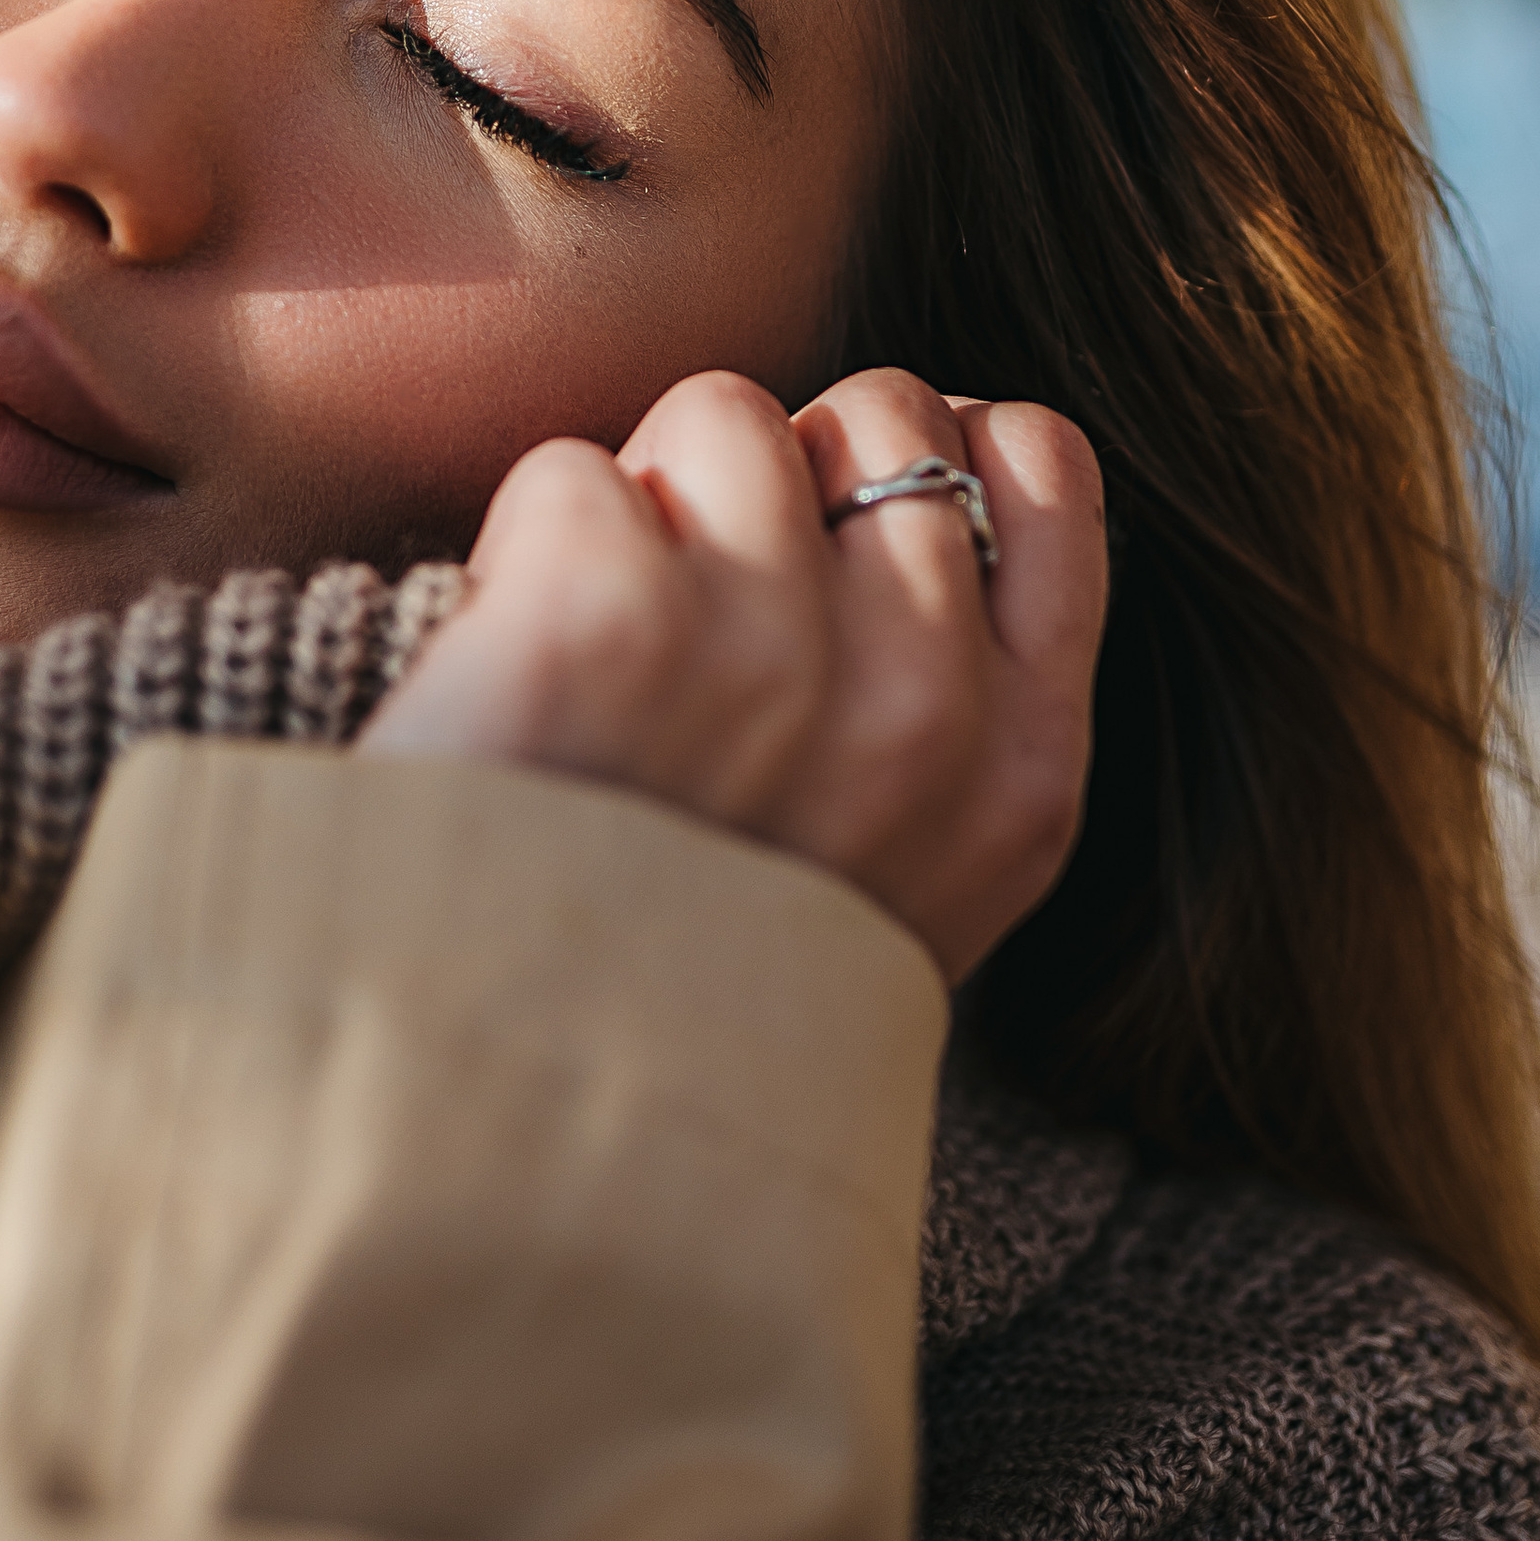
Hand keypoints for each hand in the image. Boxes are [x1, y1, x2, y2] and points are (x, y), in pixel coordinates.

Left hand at [361, 372, 1105, 977]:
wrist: (498, 1128)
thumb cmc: (687, 982)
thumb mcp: (905, 885)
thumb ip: (957, 701)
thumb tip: (951, 455)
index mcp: (1016, 775)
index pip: (1042, 468)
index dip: (927, 454)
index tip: (843, 523)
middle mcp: (919, 712)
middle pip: (881, 412)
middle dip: (777, 469)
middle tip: (699, 602)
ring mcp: (767, 663)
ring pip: (725, 417)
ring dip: (646, 499)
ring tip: (604, 652)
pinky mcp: (603, 624)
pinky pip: (576, 472)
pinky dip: (526, 551)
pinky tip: (518, 676)